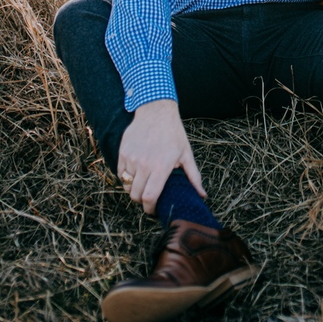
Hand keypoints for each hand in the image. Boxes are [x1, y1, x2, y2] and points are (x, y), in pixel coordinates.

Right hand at [117, 99, 204, 214]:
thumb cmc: (173, 133)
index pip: (149, 197)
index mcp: (161, 167)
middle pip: (135, 195)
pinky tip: (135, 173)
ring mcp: (131, 158)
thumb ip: (193, 176)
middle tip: (148, 197)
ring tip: (142, 183)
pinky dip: (125, 177)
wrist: (156, 112)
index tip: (152, 209)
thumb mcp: (186, 153)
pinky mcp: (123, 152)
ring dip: (133, 188)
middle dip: (141, 200)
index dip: (150, 208)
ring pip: (126, 185)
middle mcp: (144, 165)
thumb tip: (202, 194)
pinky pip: (120, 173)